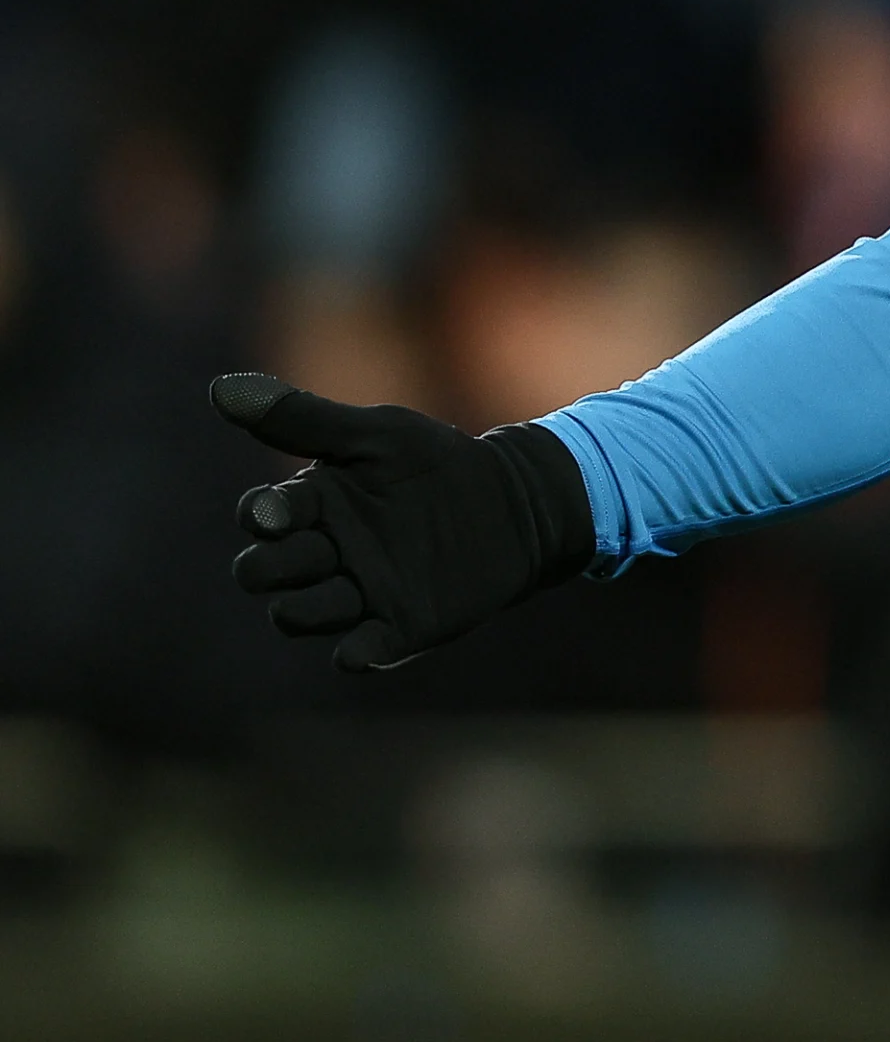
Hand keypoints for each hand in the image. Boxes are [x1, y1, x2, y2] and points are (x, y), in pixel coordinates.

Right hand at [212, 374, 594, 670]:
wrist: (515, 499)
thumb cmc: (437, 463)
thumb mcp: (377, 433)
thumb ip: (304, 418)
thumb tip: (221, 388)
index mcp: (312, 504)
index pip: (260, 517)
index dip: (262, 516)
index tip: (278, 511)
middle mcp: (325, 554)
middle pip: (266, 573)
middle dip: (270, 566)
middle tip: (305, 547)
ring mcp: (359, 594)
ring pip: (300, 615)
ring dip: (303, 609)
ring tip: (339, 587)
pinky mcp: (399, 628)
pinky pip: (362, 650)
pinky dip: (356, 654)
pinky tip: (359, 651)